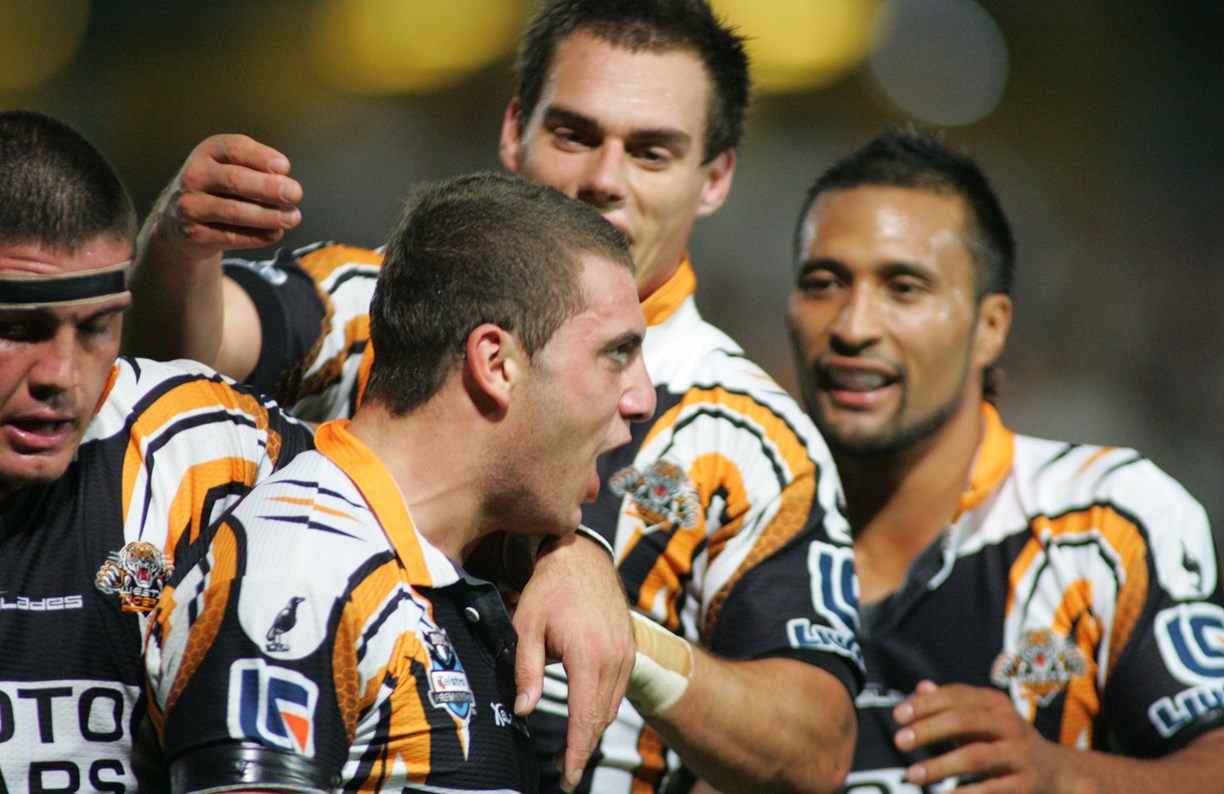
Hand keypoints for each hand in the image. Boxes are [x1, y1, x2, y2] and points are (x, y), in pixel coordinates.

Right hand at [143, 134, 302, 257]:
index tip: (285, 167)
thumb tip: (284, 178)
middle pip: (234, 180)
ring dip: (267, 216)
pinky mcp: (195, 234)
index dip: (261, 157)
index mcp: (208, 153)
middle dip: (268, 187)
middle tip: (295, 193)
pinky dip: (257, 236)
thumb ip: (255, 166)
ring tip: (292, 218)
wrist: (180, 217)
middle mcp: (195, 176)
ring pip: (233, 211)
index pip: (234, 149)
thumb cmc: (217, 187)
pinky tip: (275, 234)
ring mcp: (191, 206)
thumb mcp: (230, 166)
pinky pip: (231, 237)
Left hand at [512, 531, 632, 791]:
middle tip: (566, 772)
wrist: (583, 558)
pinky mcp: (629, 650)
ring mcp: (626, 654)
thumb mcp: (527, 627)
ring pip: (612, 706)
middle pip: (601, 718)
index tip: (569, 777)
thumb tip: (523, 711)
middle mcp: (614, 658)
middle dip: (584, 747)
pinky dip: (603, 708)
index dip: (577, 752)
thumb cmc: (550, 590)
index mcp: (589, 654)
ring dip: (593, 729)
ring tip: (572, 750)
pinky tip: (586, 717)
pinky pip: (618, 690)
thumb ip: (526, 671)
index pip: (585, 716)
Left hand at [893, 680, 1078, 792]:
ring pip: (975, 756)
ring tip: (912, 775)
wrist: (1057, 772)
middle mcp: (1010, 724)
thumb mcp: (983, 717)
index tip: (898, 716)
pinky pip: (991, 790)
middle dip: (928, 730)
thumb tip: (920, 687)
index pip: (956, 695)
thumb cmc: (1004, 740)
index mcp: (995, 703)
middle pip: (964, 720)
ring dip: (940, 766)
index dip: (925, 704)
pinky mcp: (1024, 784)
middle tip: (899, 742)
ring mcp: (1019, 754)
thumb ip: (951, 704)